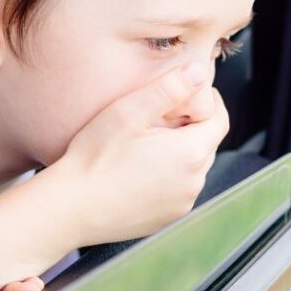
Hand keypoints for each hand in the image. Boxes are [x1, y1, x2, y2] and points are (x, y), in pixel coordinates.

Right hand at [51, 62, 227, 245]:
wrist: (70, 208)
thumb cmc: (94, 158)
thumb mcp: (128, 112)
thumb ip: (168, 89)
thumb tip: (197, 72)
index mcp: (189, 153)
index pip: (220, 120)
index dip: (209, 101)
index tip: (189, 90)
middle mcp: (193, 183)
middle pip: (206, 144)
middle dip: (190, 125)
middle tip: (161, 114)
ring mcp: (180, 204)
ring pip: (191, 168)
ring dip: (178, 152)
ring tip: (145, 141)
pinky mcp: (165, 218)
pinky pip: (176, 189)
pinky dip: (166, 175)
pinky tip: (137, 168)